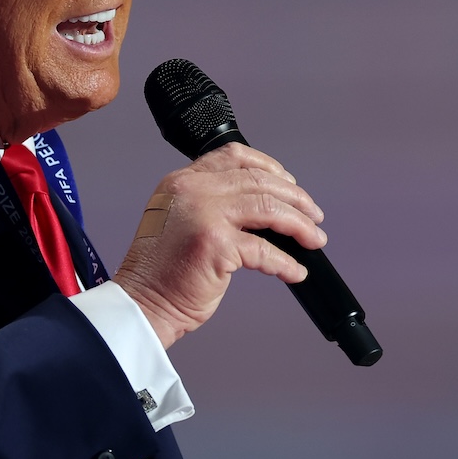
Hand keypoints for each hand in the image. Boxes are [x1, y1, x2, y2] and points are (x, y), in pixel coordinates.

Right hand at [112, 143, 325, 346]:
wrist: (143, 302)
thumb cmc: (162, 271)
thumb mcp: (181, 220)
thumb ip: (213, 203)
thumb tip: (268, 208)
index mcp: (183, 181)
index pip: (234, 156)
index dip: (270, 166)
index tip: (290, 182)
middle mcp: (193, 190)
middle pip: (261, 181)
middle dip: (296, 199)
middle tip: (314, 216)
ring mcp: (205, 215)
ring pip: (270, 209)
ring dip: (300, 225)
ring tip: (314, 239)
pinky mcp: (216, 244)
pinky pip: (266, 250)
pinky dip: (286, 263)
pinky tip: (295, 271)